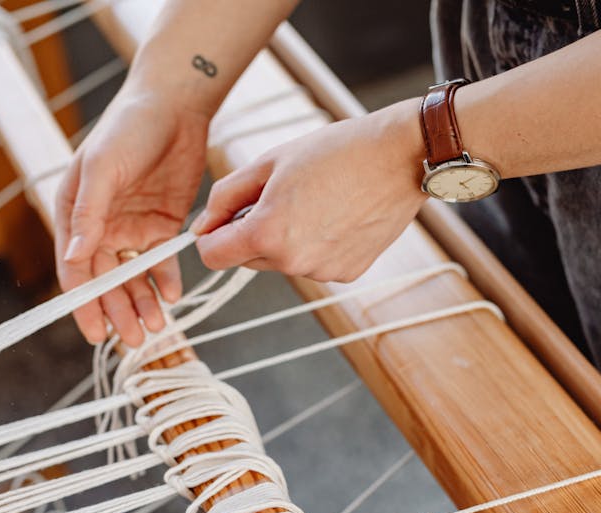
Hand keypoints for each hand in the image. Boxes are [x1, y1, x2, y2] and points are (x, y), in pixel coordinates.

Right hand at [55, 91, 209, 345]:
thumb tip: (74, 256)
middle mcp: (99, 226)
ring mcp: (131, 227)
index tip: (95, 331)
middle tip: (134, 339)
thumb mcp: (103, 167)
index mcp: (74, 213)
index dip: (83, 302)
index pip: (74, 268)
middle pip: (106, 281)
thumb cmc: (128, 128)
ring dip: (142, 303)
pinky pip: (161, 262)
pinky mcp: (161, 225)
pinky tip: (173, 296)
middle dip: (117, 311)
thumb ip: (90, 212)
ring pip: (133, 277)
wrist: (174, 106)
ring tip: (157, 327)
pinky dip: (166, 281)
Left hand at [191, 99, 426, 281]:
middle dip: (252, 233)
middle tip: (279, 196)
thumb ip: (226, 196)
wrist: (399, 158)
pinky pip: (314, 263)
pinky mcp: (347, 273)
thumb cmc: (337, 151)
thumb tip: (201, 227)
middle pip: (247, 260)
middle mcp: (294, 263)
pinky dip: (315, 245)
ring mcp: (323, 272)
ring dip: (285, 239)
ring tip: (314, 201)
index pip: (213, 257)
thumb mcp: (269, 162)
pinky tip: (336, 215)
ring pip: (282, 262)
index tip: (223, 220)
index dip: (212, 236)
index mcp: (268, 234)